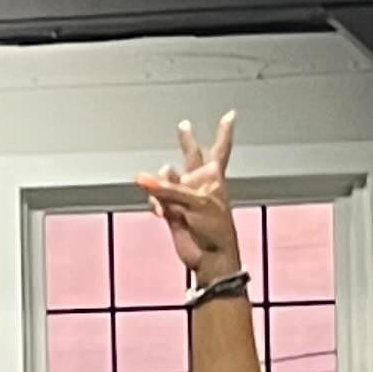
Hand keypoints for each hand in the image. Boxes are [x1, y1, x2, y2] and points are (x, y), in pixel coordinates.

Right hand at [133, 112, 243, 285]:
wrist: (208, 257)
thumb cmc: (214, 229)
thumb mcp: (195, 202)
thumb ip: (168, 189)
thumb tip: (142, 180)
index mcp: (214, 177)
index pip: (220, 148)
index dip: (224, 132)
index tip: (230, 115)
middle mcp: (199, 183)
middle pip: (191, 156)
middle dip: (186, 141)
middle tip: (184, 126)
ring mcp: (184, 197)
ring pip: (166, 179)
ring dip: (162, 185)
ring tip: (164, 196)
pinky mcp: (172, 211)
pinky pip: (156, 198)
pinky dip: (156, 203)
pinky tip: (160, 211)